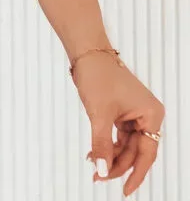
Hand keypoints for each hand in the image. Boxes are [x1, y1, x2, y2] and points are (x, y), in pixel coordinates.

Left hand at [73, 52, 164, 195]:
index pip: (147, 153)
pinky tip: (95, 152)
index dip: (136, 174)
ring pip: (126, 144)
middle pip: (135, 151)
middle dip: (117, 164)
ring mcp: (135, 113)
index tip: (125, 190)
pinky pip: (119, 135)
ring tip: (93, 164)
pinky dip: (107, 144)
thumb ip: (102, 144)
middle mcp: (147, 114)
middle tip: (99, 176)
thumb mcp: (99, 114)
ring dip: (110, 155)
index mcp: (151, 114)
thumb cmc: (99, 74)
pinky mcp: (123, 111)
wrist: (86, 52)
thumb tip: (102, 168)